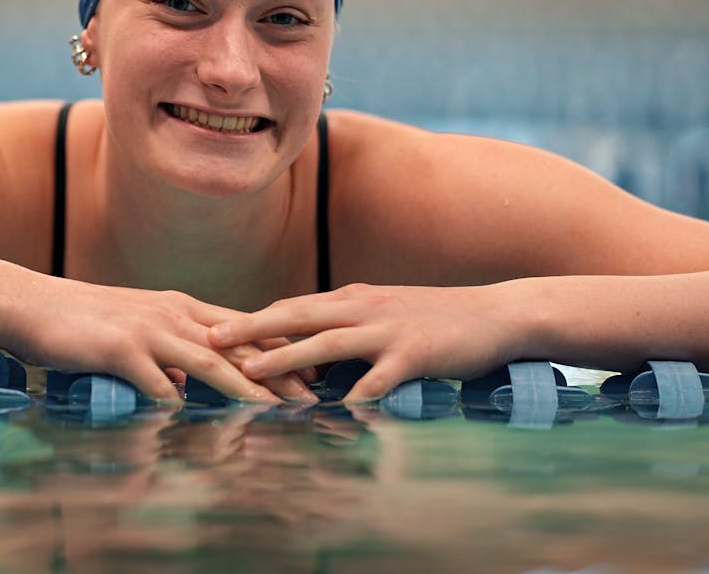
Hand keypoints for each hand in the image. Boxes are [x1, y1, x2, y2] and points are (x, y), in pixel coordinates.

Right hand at [7, 277, 316, 403]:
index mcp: (180, 308)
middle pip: (236, 346)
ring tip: (273, 412)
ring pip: (209, 362)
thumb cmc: (80, 321)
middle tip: (311, 397)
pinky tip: (198, 423)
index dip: (278, 351)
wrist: (31, 303)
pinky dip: (180, 402)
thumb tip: (183, 383)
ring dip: (244, 389)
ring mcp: (148, 330)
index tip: (311, 371)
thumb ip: (165, 351)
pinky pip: (157, 381)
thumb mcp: (135, 328)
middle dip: (277, 373)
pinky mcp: (121, 349)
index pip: (242, 330)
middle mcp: (172, 314)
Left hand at [207, 283, 521, 401]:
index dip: (253, 319)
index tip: (212, 327)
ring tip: (252, 372)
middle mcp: (364, 308)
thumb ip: (347, 327)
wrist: (498, 313)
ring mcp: (388, 329)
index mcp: (353, 299)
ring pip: (327, 342)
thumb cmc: (438, 319)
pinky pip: (381, 376)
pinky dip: (358, 391)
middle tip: (210, 340)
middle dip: (251, 329)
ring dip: (286, 357)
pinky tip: (335, 409)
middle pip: (296, 316)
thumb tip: (307, 349)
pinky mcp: (416, 353)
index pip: (293, 307)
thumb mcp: (384, 314)